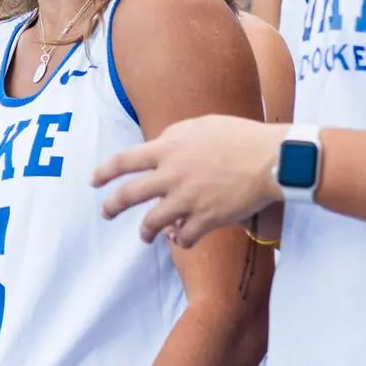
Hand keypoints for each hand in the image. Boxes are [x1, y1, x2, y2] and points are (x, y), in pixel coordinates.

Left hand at [94, 116, 285, 247]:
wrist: (272, 158)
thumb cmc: (241, 137)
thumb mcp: (202, 124)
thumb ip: (175, 135)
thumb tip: (159, 144)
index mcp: (169, 148)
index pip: (124, 161)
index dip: (104, 172)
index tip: (94, 181)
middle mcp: (172, 174)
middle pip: (128, 195)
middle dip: (112, 207)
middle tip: (105, 213)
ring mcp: (187, 199)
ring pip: (151, 223)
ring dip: (145, 232)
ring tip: (145, 235)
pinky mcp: (206, 218)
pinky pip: (184, 238)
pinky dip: (180, 241)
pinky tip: (181, 239)